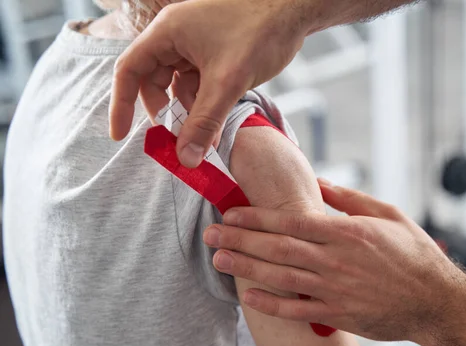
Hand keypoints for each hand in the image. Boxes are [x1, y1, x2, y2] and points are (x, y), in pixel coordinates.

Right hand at [109, 0, 309, 167]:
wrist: (293, 11)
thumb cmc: (259, 32)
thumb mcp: (227, 83)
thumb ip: (204, 122)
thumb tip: (185, 159)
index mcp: (167, 32)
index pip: (129, 70)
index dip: (122, 104)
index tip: (120, 135)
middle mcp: (175, 36)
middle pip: (153, 80)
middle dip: (164, 112)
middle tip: (174, 139)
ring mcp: (195, 43)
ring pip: (178, 85)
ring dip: (188, 112)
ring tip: (204, 137)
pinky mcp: (213, 52)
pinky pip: (198, 83)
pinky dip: (203, 104)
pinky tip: (215, 125)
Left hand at [203, 179, 465, 342]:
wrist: (437, 302)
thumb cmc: (415, 255)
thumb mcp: (388, 215)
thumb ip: (350, 199)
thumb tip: (319, 182)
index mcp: (347, 231)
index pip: (291, 220)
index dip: (257, 216)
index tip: (232, 212)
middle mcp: (336, 259)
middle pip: (278, 246)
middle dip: (241, 238)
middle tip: (211, 233)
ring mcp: (335, 289)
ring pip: (281, 276)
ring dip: (247, 267)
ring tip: (219, 259)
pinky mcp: (338, 314)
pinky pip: (297, 309)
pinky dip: (271, 304)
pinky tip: (248, 296)